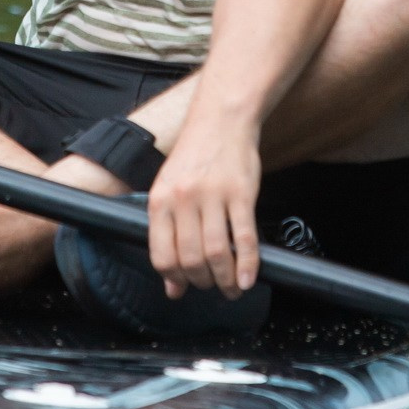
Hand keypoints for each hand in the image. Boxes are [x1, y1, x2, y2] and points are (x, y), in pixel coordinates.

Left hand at [147, 118, 261, 297]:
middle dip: (203, 282)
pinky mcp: (242, 193)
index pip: (161, 255)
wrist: (221, 120)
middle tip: (213, 286)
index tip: (185, 286)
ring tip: (231, 288)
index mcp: (160, 200)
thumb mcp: (169, 190)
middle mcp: (183, 199)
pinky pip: (244, 237)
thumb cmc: (195, 157)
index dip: (175, 279)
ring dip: (225, 280)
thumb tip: (172, 287)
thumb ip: (167, 235)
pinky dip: (247, 264)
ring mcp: (213, 195)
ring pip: (217, 253)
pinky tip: (248, 277)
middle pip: (190, 259)